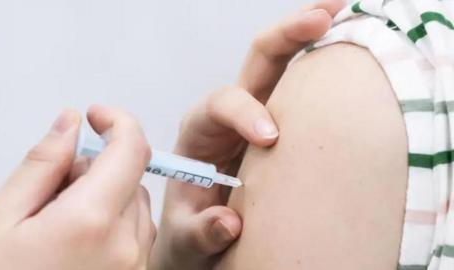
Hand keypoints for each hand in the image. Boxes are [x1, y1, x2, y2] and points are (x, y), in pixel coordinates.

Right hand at [0, 106, 155, 269]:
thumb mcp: (1, 220)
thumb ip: (42, 165)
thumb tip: (70, 123)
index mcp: (91, 223)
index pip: (132, 150)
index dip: (118, 122)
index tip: (97, 116)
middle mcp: (125, 247)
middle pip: (132, 178)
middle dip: (99, 169)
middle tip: (56, 189)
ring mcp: (134, 268)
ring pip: (136, 206)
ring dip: (107, 198)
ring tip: (61, 224)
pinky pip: (137, 236)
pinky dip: (114, 225)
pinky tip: (78, 244)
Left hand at [149, 1, 344, 268]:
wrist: (200, 239)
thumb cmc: (189, 234)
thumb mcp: (185, 240)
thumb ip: (199, 232)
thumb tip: (228, 224)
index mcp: (200, 132)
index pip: (220, 104)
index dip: (245, 112)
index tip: (272, 138)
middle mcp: (231, 114)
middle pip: (258, 62)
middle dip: (287, 36)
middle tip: (323, 16)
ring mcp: (260, 114)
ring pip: (284, 63)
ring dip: (311, 35)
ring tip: (344, 12)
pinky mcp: (284, 123)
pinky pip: (304, 86)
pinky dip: (326, 62)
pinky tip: (350, 47)